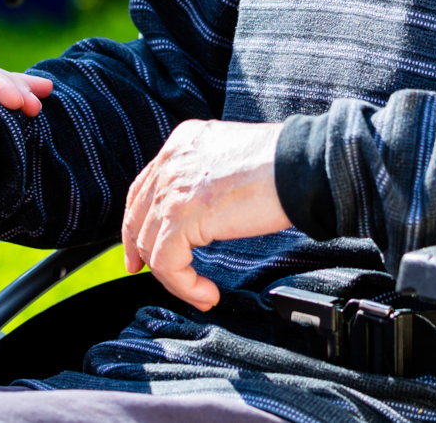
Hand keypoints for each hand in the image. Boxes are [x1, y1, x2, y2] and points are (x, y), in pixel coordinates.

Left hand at [121, 120, 291, 310]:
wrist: (298, 165)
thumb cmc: (281, 164)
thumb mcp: (229, 159)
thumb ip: (207, 177)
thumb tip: (201, 211)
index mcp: (180, 143)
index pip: (143, 188)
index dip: (137, 223)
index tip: (141, 250)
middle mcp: (171, 162)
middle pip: (137, 217)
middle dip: (142, 253)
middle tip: (157, 276)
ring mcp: (172, 189)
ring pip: (150, 245)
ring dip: (174, 277)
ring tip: (199, 292)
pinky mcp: (183, 217)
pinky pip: (167, 263)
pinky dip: (183, 286)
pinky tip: (205, 293)